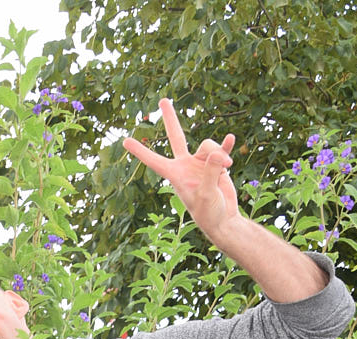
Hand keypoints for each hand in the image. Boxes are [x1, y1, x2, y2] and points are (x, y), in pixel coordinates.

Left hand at [124, 99, 240, 247]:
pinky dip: (226, 145)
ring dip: (219, 153)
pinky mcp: (217, 164)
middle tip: (162, 100)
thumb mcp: (207, 194)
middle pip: (177, 137)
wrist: (223, 220)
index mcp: (176, 175)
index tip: (125, 141)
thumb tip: (218, 153)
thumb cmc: (209, 213)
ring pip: (208, 146)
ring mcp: (201, 163)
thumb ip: (211, 172)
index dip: (141, 152)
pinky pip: (222, 148)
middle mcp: (186, 166)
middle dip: (171, 118)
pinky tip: (231, 139)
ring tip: (228, 167)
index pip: (155, 161)